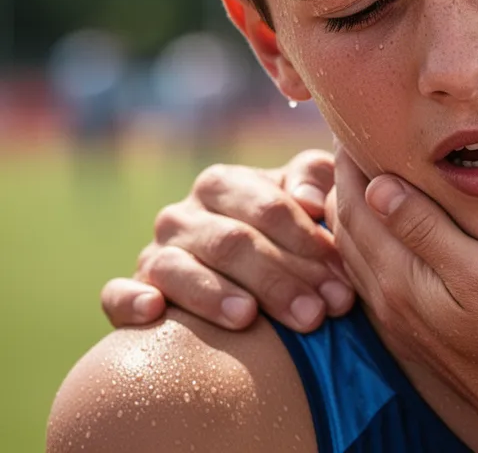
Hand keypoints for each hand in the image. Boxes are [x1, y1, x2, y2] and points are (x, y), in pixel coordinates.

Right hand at [101, 149, 354, 331]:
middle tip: (317, 315)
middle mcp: (183, 214)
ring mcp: (154, 252)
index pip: (268, 209)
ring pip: (178, 268)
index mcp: (224, 183)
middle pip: (231, 243)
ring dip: (214, 294)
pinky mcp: (132, 290)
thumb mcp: (310, 197)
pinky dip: (131, 301)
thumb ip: (316, 180)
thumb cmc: (292, 233)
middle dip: (279, 280)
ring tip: (248, 317)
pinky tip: (155, 310)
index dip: (308, 245)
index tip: (341, 284)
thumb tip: (307, 201)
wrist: (249, 275)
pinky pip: (117, 294)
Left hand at [331, 147, 477, 452]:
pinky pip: (372, 280)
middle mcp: (389, 303)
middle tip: (354, 140)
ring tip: (363, 177)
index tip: (354, 124)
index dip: (351, 163)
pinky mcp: (416, 336)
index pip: (355, 208)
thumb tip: (376, 185)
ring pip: (355, 257)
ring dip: (351, 215)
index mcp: (401, 280)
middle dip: (343, 183)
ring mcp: (400, 323)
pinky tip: (384, 238)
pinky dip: (366, 247)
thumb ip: (426, 230)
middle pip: (346, 230)